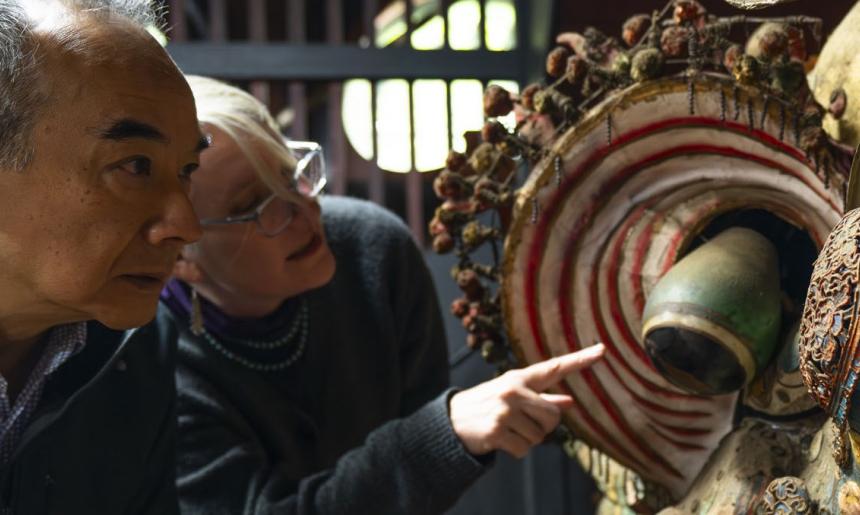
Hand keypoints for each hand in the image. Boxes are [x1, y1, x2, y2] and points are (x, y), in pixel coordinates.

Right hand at [448, 344, 604, 458]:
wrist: (451, 421)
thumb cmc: (487, 406)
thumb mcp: (512, 396)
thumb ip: (541, 399)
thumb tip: (569, 403)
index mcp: (519, 378)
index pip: (554, 368)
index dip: (580, 360)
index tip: (602, 350)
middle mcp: (513, 390)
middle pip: (553, 416)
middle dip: (543, 426)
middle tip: (521, 424)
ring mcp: (505, 410)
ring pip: (540, 436)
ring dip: (527, 440)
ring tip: (507, 431)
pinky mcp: (497, 430)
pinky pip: (525, 450)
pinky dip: (516, 451)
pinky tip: (501, 441)